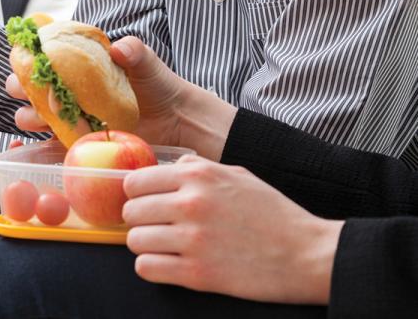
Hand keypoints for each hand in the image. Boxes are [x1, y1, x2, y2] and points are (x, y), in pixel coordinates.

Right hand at [7, 36, 236, 158]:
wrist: (174, 120)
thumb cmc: (157, 85)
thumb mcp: (146, 63)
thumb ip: (134, 51)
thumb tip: (119, 49)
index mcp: (74, 67)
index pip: (40, 59)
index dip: (27, 58)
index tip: (26, 59)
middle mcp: (65, 92)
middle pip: (28, 89)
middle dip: (20, 88)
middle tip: (27, 90)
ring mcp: (68, 119)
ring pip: (33, 118)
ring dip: (29, 117)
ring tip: (40, 117)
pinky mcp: (75, 144)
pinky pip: (50, 147)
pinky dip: (39, 148)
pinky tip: (37, 147)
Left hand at [122, 155, 343, 304]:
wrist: (309, 254)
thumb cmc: (273, 214)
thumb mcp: (237, 175)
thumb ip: (199, 168)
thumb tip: (170, 166)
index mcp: (198, 177)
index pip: (135, 182)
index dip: (137, 195)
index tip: (146, 203)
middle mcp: (191, 204)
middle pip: (130, 212)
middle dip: (141, 221)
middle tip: (158, 228)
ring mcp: (193, 240)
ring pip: (134, 241)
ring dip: (146, 246)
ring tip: (166, 247)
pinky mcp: (197, 274)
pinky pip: (146, 268)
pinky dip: (152, 268)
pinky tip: (169, 264)